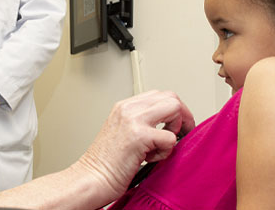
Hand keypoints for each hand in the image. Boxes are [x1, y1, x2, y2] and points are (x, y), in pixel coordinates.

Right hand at [74, 90, 194, 203]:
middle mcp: (128, 108)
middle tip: (180, 135)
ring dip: (176, 129)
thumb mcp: (122, 131)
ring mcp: (133, 120)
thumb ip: (141, 122)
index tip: (177, 126)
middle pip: (171, 97)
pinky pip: (170, 138)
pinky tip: (150, 158)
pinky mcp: (139, 136)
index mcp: (124, 106)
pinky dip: (166, 151)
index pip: (160, 95)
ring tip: (161, 146)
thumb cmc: (106, 163)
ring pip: (174, 108)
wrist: (91, 179)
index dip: (174, 110)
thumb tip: (169, 123)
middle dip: (183, 117)